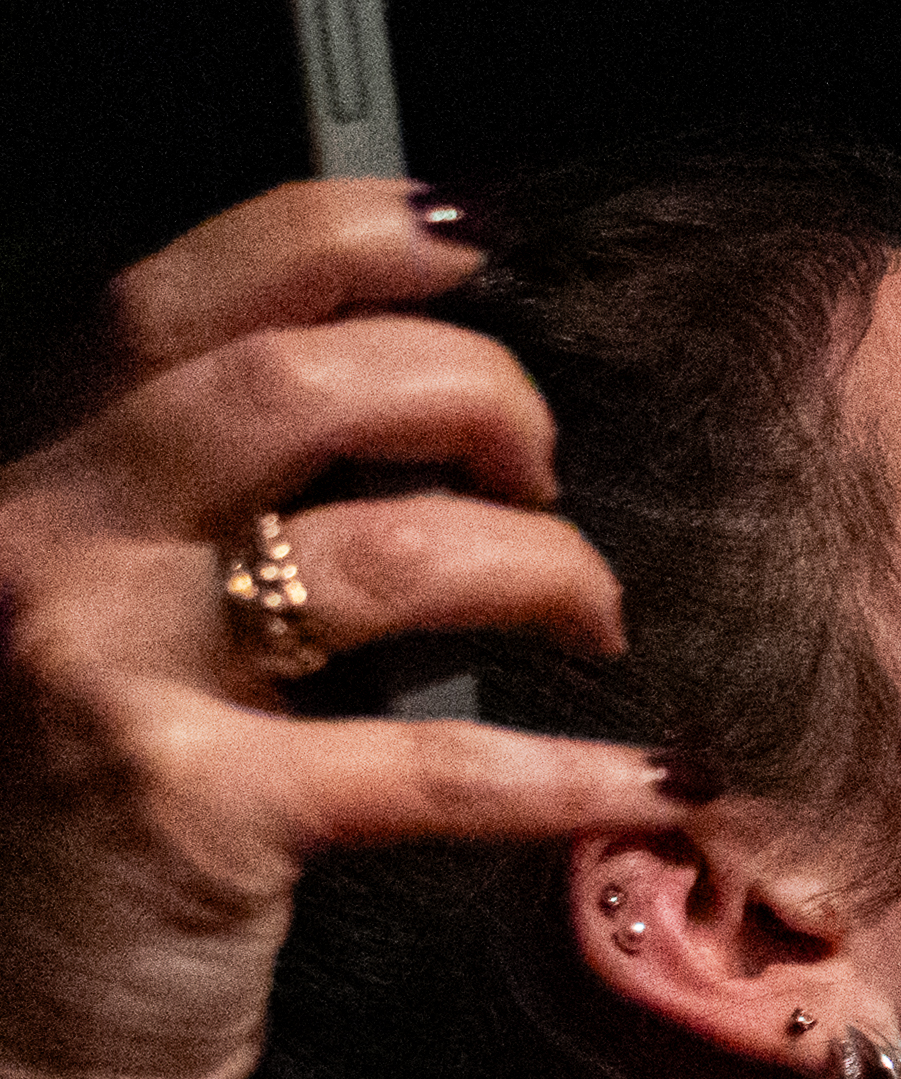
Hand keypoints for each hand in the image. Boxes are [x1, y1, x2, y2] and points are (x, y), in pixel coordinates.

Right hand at [0, 183, 653, 1078]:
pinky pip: (435, 762)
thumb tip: (429, 447)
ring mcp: (101, 675)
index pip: (173, 299)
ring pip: (385, 549)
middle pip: (297, 382)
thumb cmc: (76, 840)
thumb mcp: (112, 640)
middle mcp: (39, 549)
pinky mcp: (186, 814)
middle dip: (472, 395)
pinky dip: (577, 770)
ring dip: (542, 566)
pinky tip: (659, 782)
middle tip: (548, 471)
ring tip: (595, 617)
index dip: (336, 238)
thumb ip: (211, 527)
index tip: (473, 249)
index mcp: (26, 486)